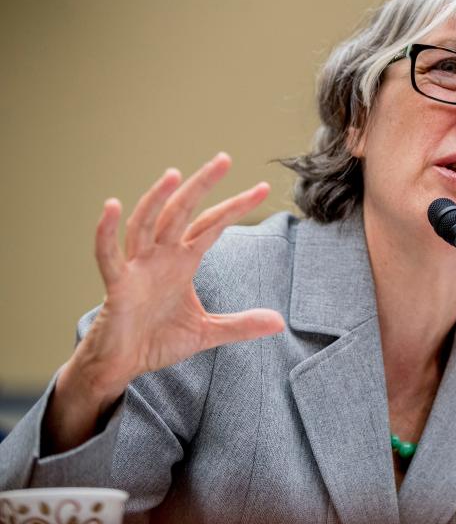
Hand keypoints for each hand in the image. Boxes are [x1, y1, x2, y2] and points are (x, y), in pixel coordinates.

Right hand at [46, 153, 284, 451]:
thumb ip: (241, 325)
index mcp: (182, 261)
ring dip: (157, 199)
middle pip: (182, 212)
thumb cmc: (157, 340)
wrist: (123, 365)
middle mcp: (160, 257)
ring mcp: (136, 268)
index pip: (212, 225)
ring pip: (145, 225)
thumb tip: (279, 323)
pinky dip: (107, 232)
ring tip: (174, 174)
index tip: (263, 188)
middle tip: (224, 158)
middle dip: (201, 186)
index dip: (235, 206)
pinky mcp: (116, 286)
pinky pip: (108, 255)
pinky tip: (112, 206)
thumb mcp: (207, 332)